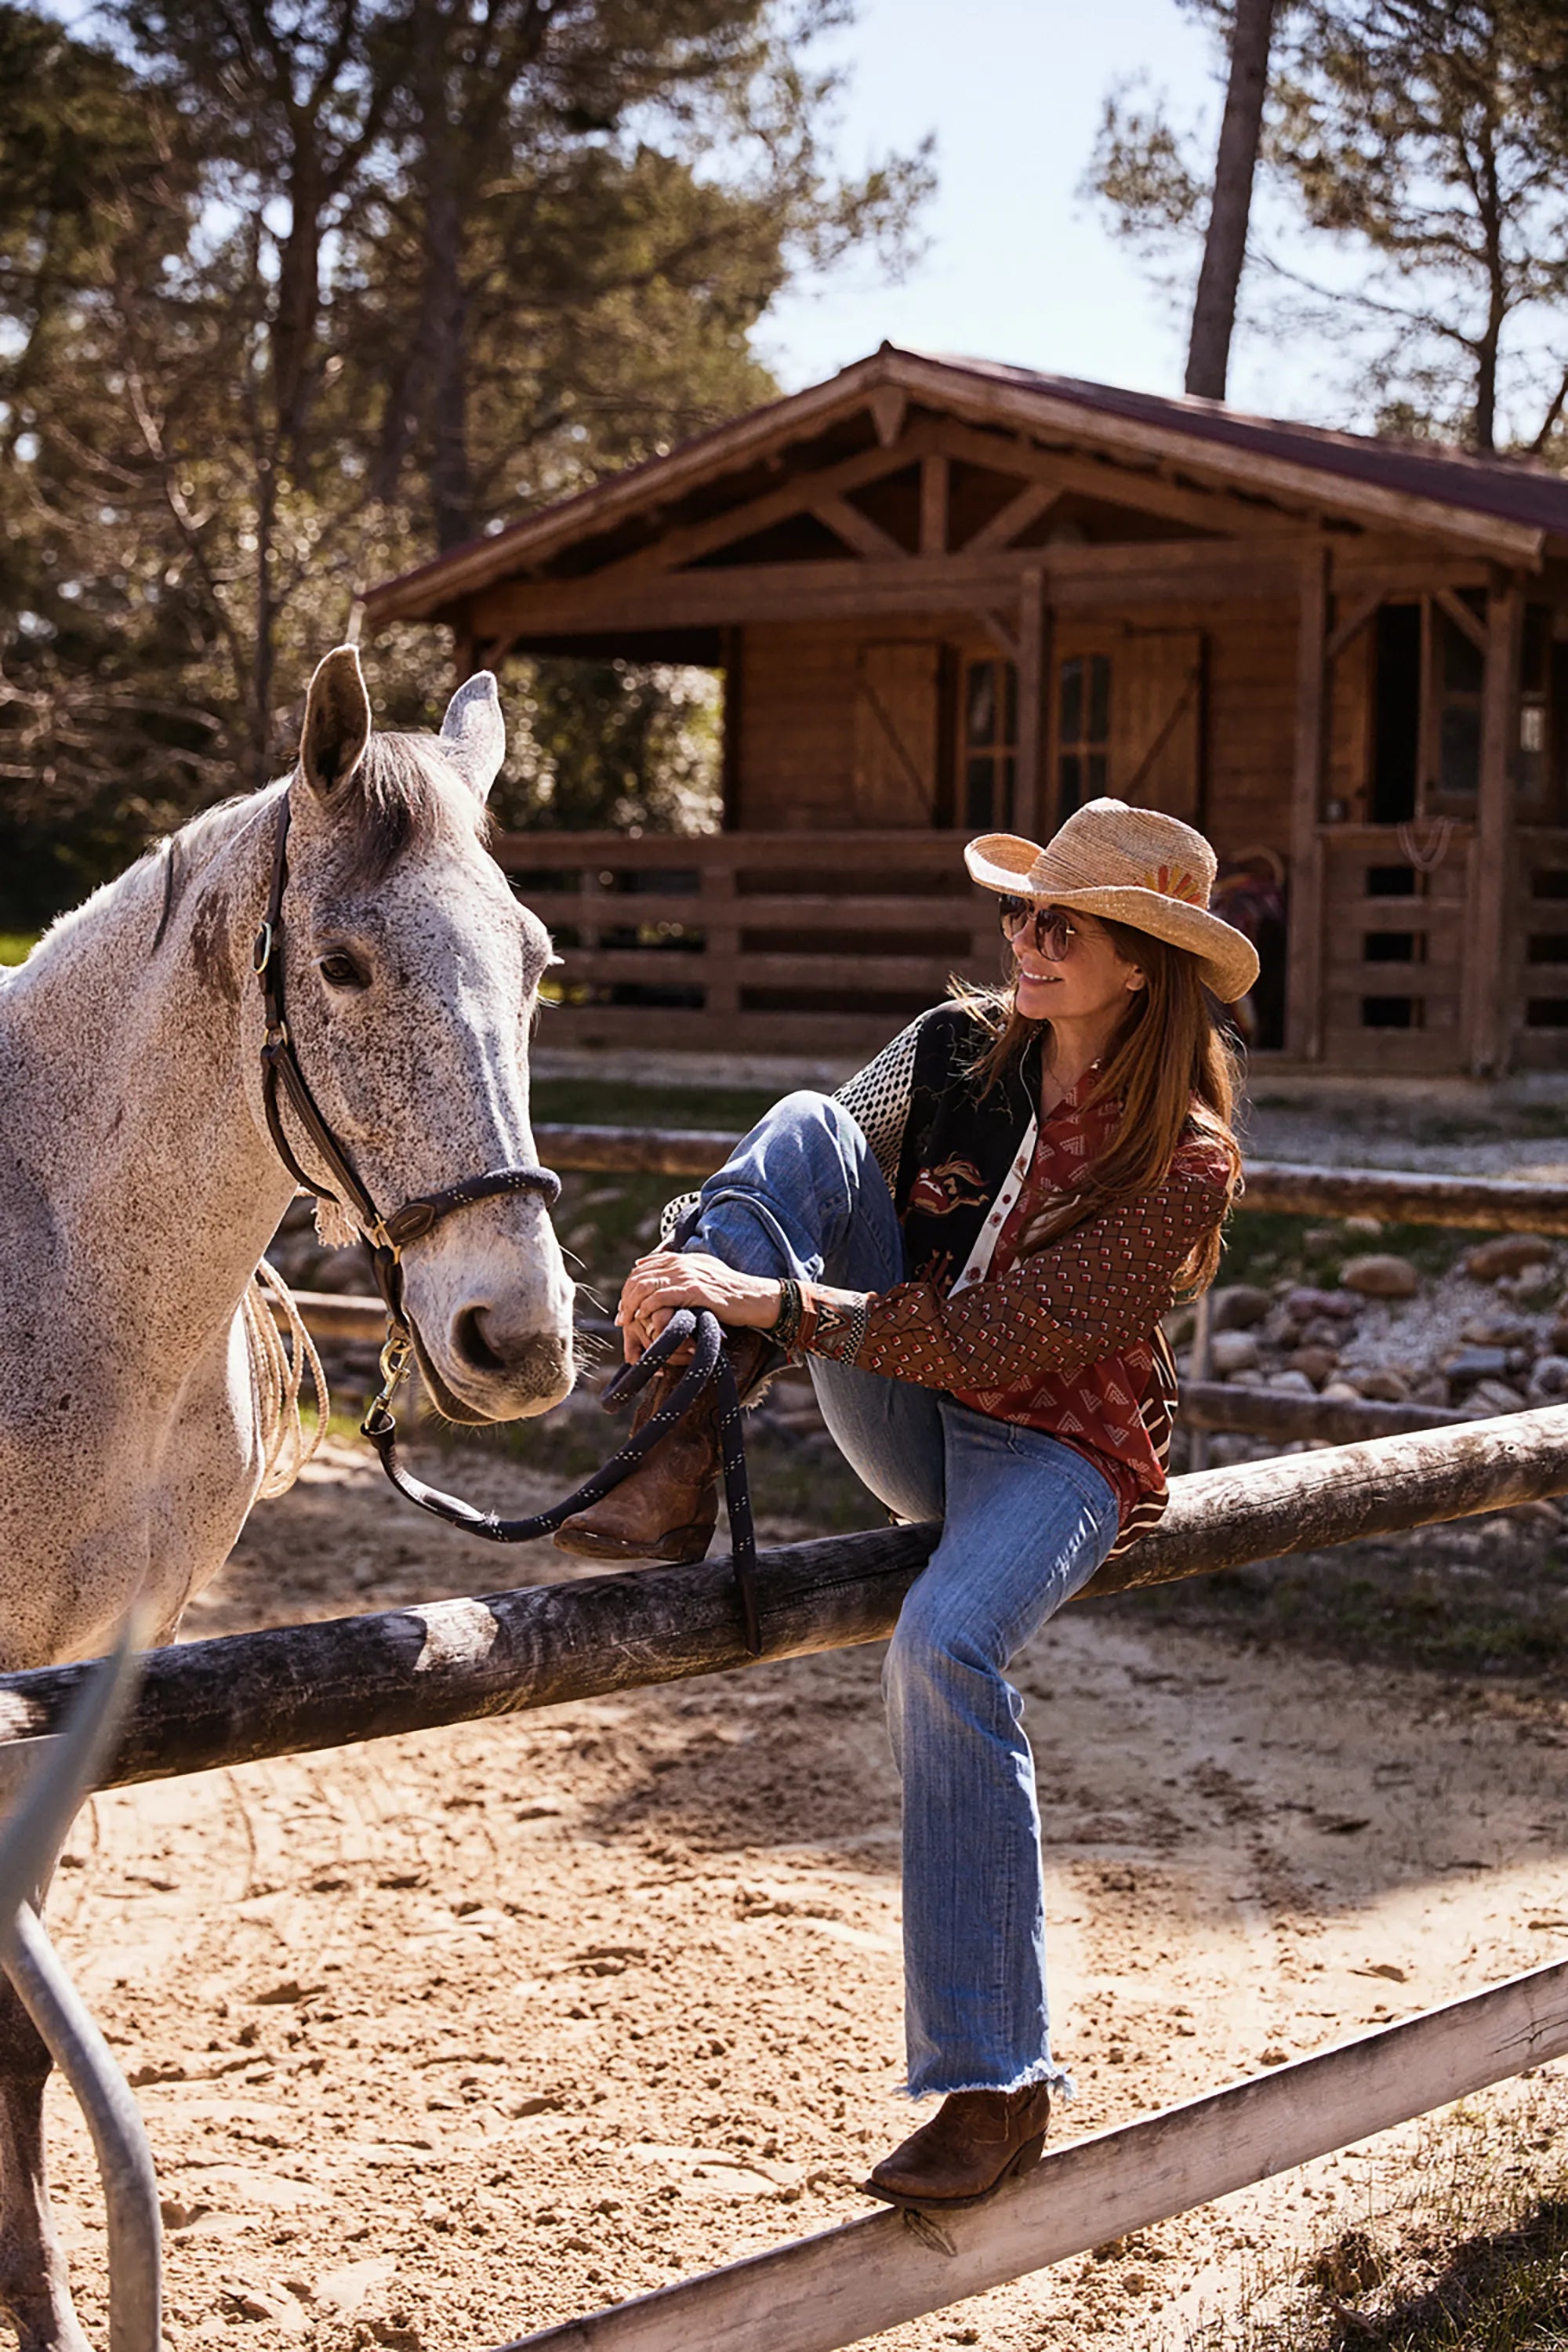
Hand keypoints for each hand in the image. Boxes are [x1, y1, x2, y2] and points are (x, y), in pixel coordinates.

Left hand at [616, 1250, 782, 1361]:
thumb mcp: (702, 1272)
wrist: (752, 1297)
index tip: (624, 1305)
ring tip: (627, 1321)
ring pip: (646, 1287)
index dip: (629, 1286)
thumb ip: (677, 1267)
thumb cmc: (728, 1290)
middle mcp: (682, 1264)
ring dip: (631, 1305)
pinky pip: (660, 1298)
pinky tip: (643, 1319)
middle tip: (621, 1317)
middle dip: (626, 1298)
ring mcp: (688, 1276)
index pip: (643, 1268)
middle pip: (640, 1277)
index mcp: (681, 1258)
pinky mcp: (694, 1291)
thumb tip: (645, 1263)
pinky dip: (647, 1308)